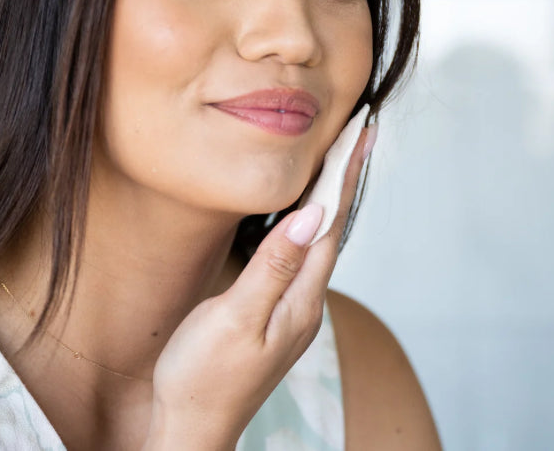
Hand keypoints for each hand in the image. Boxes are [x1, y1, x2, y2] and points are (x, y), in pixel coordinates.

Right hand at [142, 125, 372, 449]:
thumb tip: (311, 215)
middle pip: (335, 226)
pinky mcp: (279, 312)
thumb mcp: (235, 320)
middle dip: (347, 177)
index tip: (360, 134)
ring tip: (342, 160)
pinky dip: (312, 222)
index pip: (332, 222)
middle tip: (360, 133)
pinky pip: (305, 254)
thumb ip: (275, 267)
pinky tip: (308, 213)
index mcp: (302, 298)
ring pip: (322, 239)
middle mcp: (308, 301)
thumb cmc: (204, 378)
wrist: (193, 431)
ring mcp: (296, 308)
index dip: (344, 174)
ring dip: (333, 196)